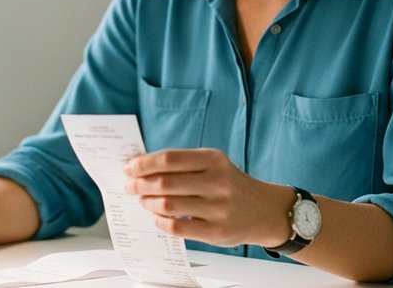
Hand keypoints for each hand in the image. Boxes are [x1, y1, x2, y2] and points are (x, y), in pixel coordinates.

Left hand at [123, 148, 292, 247]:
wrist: (263, 210)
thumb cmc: (229, 184)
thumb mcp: (213, 164)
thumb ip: (181, 164)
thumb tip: (141, 165)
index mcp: (213, 160)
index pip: (169, 159)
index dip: (144, 164)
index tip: (129, 167)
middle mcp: (217, 182)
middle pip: (164, 182)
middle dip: (140, 184)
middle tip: (130, 186)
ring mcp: (218, 208)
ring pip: (167, 205)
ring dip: (148, 202)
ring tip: (143, 200)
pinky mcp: (216, 231)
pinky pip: (177, 227)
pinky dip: (160, 221)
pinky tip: (158, 217)